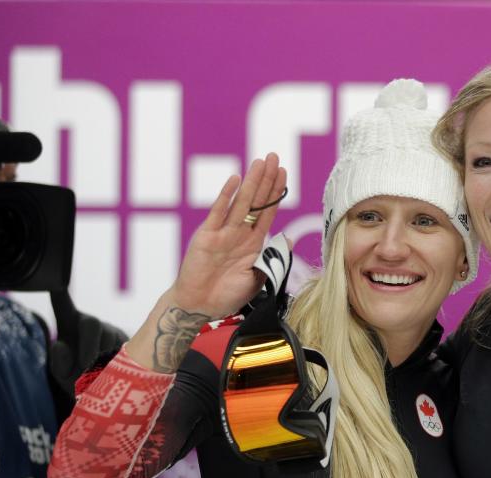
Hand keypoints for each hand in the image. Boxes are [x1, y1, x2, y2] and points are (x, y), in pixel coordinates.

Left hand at [48, 289, 127, 394]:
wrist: (107, 389)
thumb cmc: (78, 377)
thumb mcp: (63, 375)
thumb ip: (58, 363)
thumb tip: (60, 344)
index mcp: (70, 326)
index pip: (62, 305)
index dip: (59, 292)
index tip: (55, 281)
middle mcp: (92, 323)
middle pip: (92, 323)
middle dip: (89, 345)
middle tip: (85, 366)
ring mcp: (113, 331)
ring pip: (111, 341)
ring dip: (103, 361)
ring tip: (97, 378)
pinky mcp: (131, 342)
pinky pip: (126, 352)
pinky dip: (117, 366)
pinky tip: (114, 375)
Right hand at [171, 153, 287, 317]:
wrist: (200, 307)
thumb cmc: (228, 295)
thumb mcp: (258, 278)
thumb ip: (273, 259)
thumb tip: (290, 240)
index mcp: (253, 243)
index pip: (268, 212)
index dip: (276, 193)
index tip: (284, 173)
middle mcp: (239, 233)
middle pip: (257, 201)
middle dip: (266, 179)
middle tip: (275, 157)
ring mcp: (223, 232)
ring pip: (241, 202)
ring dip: (252, 182)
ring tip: (261, 162)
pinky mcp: (206, 236)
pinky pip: (218, 213)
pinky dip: (226, 196)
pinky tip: (235, 180)